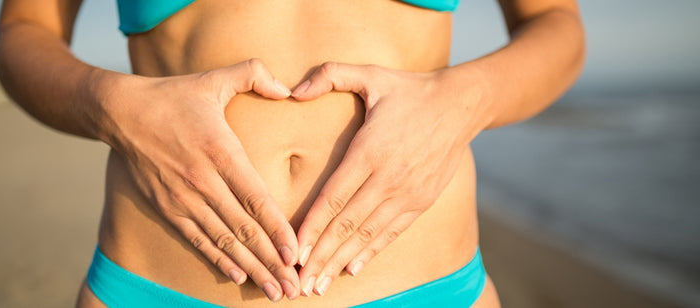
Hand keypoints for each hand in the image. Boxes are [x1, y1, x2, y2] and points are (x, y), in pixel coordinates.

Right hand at [100, 59, 300, 300]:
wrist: (120, 112)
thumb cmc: (174, 96)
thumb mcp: (215, 78)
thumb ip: (255, 74)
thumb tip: (288, 88)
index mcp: (220, 152)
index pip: (255, 199)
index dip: (277, 229)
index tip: (295, 253)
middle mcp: (203, 181)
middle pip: (243, 229)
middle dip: (271, 261)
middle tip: (294, 287)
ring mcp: (183, 198)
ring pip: (223, 241)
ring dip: (250, 268)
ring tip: (273, 290)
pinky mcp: (167, 207)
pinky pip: (197, 239)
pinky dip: (218, 259)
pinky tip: (238, 276)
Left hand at [290, 62, 490, 295]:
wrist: (462, 105)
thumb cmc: (409, 90)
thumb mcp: (370, 74)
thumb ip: (330, 75)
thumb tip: (293, 90)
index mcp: (370, 150)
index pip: (334, 198)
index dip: (312, 227)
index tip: (293, 250)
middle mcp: (388, 177)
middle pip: (347, 224)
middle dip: (321, 256)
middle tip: (299, 283)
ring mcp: (407, 193)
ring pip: (368, 235)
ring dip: (341, 262)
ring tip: (320, 285)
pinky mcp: (421, 201)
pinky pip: (391, 232)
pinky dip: (370, 252)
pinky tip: (352, 268)